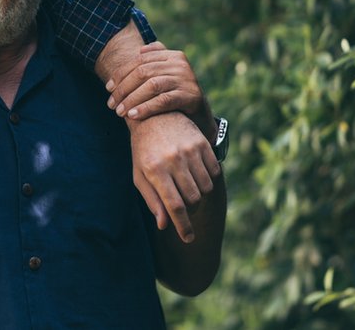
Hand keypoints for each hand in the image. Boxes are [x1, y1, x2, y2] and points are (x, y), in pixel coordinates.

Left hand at [106, 41, 205, 120]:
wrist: (200, 115)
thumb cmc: (176, 94)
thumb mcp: (166, 75)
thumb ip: (155, 61)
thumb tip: (139, 50)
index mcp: (172, 55)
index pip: (140, 60)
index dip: (121, 74)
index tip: (108, 88)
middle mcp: (180, 64)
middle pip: (143, 72)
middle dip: (124, 88)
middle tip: (111, 104)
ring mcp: (187, 79)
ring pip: (152, 85)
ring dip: (132, 99)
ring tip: (120, 112)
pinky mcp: (191, 96)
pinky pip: (163, 100)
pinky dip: (146, 108)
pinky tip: (133, 116)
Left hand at [128, 113, 220, 242]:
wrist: (153, 116)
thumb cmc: (143, 151)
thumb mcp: (140, 176)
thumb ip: (152, 200)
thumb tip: (164, 225)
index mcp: (155, 170)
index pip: (174, 206)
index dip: (183, 226)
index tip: (188, 238)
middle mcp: (173, 160)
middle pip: (193, 199)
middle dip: (190, 209)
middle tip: (184, 205)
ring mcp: (189, 150)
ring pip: (205, 187)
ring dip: (200, 194)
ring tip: (188, 187)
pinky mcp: (202, 143)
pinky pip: (214, 172)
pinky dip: (209, 179)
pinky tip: (197, 174)